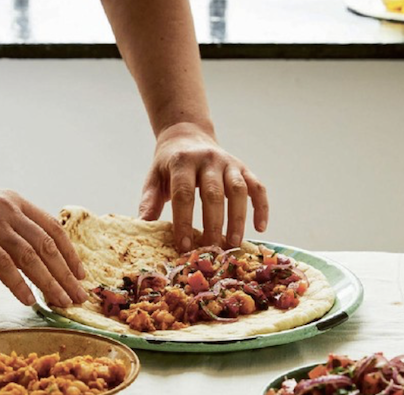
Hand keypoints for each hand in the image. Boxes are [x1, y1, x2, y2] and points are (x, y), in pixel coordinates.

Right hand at [0, 175, 87, 306]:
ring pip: (30, 256)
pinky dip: (19, 284)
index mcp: (14, 203)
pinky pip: (3, 264)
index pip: (53, 229)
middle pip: (47, 246)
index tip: (81, 276)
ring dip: (49, 283)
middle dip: (66, 275)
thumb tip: (31, 255)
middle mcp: (7, 209)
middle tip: (79, 298)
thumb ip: (8, 229)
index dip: (71, 254)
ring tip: (61, 303)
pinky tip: (29, 300)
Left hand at [138, 122, 268, 251]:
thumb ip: (149, 202)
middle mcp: (208, 160)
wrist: (187, 135)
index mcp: (182, 162)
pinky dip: (261, 207)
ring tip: (234, 243)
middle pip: (213, 194)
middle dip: (213, 224)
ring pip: (238, 190)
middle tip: (211, 250)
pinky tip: (260, 228)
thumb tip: (142, 226)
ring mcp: (229, 163)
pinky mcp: (243, 168)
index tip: (184, 246)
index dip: (184, 220)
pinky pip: (258, 187)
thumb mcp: (154, 179)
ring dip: (238, 218)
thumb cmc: (169, 166)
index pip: (184, 193)